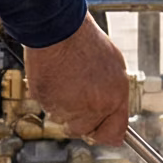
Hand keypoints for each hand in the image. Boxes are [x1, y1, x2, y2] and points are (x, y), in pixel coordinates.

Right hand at [22, 17, 128, 145]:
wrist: (58, 29)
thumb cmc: (85, 40)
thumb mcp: (113, 65)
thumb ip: (114, 93)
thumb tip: (114, 111)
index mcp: (115, 97)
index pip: (115, 133)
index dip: (106, 134)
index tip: (100, 132)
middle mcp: (94, 106)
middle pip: (85, 131)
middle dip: (79, 119)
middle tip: (75, 96)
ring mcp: (69, 107)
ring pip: (63, 119)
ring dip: (62, 106)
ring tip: (65, 79)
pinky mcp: (47, 102)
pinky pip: (47, 107)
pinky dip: (48, 96)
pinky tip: (54, 76)